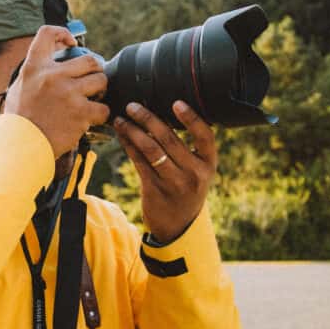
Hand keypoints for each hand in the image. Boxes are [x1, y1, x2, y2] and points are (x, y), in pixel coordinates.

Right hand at [3, 26, 110, 156]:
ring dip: (100, 91)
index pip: (47, 33)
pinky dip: (101, 114)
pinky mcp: (81, 113)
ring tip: (92, 100)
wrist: (20, 147)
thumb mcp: (18, 88)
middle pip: (89, 59)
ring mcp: (68, 93)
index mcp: (34, 67)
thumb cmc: (18, 121)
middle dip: (95, 70)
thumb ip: (34, 73)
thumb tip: (49, 60)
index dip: (63, 34)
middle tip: (91, 81)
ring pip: (101, 80)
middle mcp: (52, 76)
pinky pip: (104, 108)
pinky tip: (91, 119)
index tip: (72, 44)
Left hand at [113, 100, 216, 242]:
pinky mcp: (154, 189)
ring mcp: (174, 182)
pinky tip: (121, 135)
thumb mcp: (198, 170)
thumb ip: (189, 148)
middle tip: (133, 106)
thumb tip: (164, 114)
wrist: (178, 225)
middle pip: (170, 139)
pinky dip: (128, 145)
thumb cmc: (187, 188)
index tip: (176, 102)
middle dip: (148, 119)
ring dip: (133, 131)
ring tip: (121, 119)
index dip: (191, 119)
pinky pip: (138, 161)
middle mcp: (194, 173)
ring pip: (150, 150)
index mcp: (208, 164)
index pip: (205, 137)